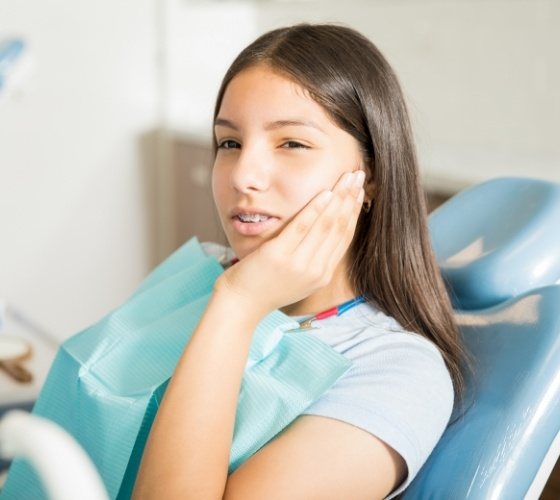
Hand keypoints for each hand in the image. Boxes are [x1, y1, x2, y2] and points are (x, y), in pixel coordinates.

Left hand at [214, 170, 365, 316]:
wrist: (240, 305)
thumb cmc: (264, 287)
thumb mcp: (296, 278)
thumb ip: (311, 258)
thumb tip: (322, 232)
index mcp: (322, 275)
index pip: (344, 237)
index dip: (353, 212)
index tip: (359, 192)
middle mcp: (316, 270)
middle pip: (340, 228)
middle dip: (351, 198)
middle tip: (359, 175)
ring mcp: (299, 264)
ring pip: (326, 225)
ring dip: (340, 198)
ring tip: (348, 177)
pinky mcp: (280, 255)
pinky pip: (302, 227)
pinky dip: (315, 208)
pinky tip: (325, 192)